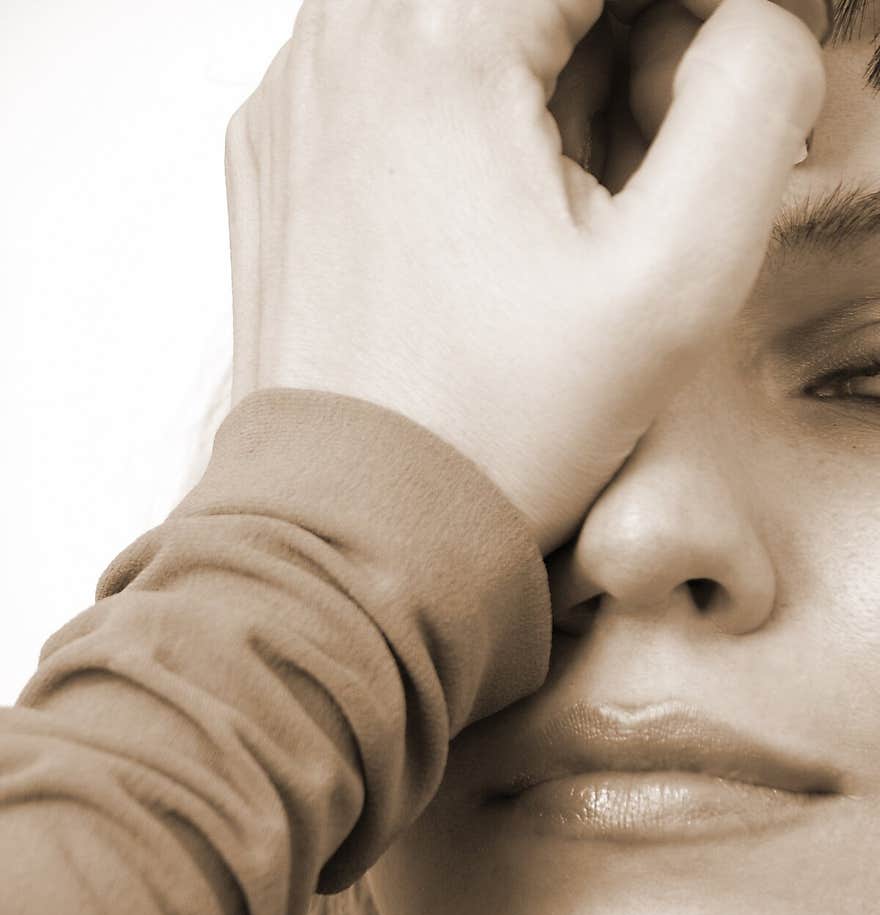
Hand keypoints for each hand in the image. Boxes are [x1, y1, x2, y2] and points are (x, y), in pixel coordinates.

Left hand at [224, 0, 824, 554]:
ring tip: (574, 196)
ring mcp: (296, 99)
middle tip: (648, 150)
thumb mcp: (674, 281)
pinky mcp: (278, 156)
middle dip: (615, 43)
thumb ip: (750, 103)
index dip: (685, 16)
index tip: (706, 87)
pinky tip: (494, 215)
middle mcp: (341, 42)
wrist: (356, 531)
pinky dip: (464, 113)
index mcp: (436, 37)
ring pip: (459, 16)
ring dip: (543, 76)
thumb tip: (752, 26)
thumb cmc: (494, 432)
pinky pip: (391, 77)